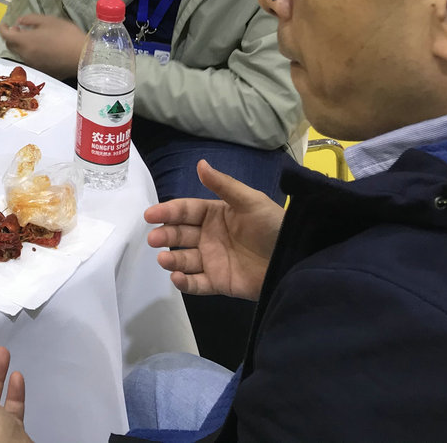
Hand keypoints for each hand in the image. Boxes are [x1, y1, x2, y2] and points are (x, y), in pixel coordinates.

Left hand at [0, 14, 85, 78]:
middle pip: (11, 46)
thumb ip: (30, 19)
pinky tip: (40, 48)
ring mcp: (33, 64)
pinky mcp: (42, 70)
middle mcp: (26, 55)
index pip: (6, 36)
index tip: (4, 24)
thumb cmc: (66, 35)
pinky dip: (29, 53)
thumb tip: (18, 22)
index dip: (3, 29)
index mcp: (25, 41)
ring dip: (20, 45)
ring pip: (20, 54)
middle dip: (11, 37)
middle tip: (18, 30)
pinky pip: (30, 60)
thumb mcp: (49, 20)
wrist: (83, 56)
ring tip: (30, 38)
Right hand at [143, 159, 283, 301]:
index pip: (185, 211)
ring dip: (171, 258)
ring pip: (184, 259)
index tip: (150, 215)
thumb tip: (200, 164)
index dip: (168, 212)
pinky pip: (197, 283)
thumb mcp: (251, 201)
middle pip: (180, 234)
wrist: (295, 259)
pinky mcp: (219, 282)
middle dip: (165, 235)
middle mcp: (209, 237)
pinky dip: (185, 282)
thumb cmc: (272, 226)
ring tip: (164, 259)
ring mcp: (213, 260)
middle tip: (155, 239)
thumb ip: (224, 185)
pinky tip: (177, 277)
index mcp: (215, 215)